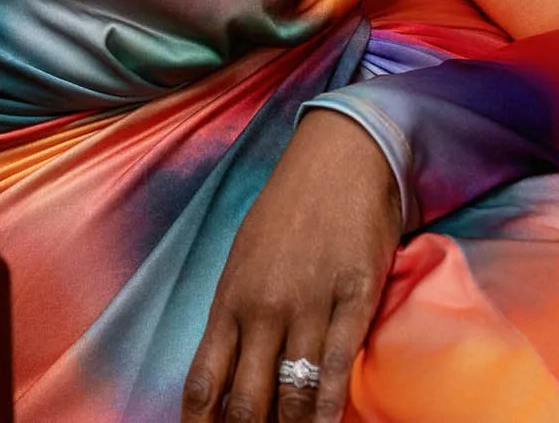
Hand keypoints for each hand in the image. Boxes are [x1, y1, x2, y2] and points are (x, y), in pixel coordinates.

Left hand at [181, 109, 403, 421]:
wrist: (336, 160)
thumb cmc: (286, 212)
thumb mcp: (244, 262)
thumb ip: (237, 317)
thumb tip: (229, 371)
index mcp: (229, 301)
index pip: (205, 382)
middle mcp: (262, 310)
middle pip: (246, 400)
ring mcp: (308, 307)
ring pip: (293, 393)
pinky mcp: (353, 300)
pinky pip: (338, 367)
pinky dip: (328, 408)